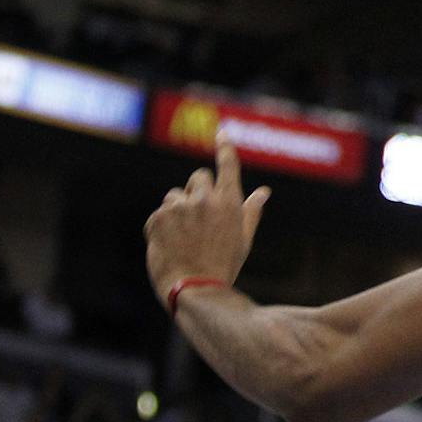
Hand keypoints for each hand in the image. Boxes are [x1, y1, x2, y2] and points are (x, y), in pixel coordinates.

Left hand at [143, 144, 270, 308]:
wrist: (194, 288)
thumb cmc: (223, 266)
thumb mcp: (243, 239)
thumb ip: (251, 211)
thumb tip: (263, 192)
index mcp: (229, 202)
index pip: (227, 165)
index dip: (225, 147)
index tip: (221, 132)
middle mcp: (205, 199)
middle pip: (197, 178)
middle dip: (196, 191)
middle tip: (197, 217)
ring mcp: (180, 208)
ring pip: (174, 197)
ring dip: (177, 210)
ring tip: (183, 238)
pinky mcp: (158, 218)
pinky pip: (159, 214)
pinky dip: (161, 227)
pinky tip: (169, 246)